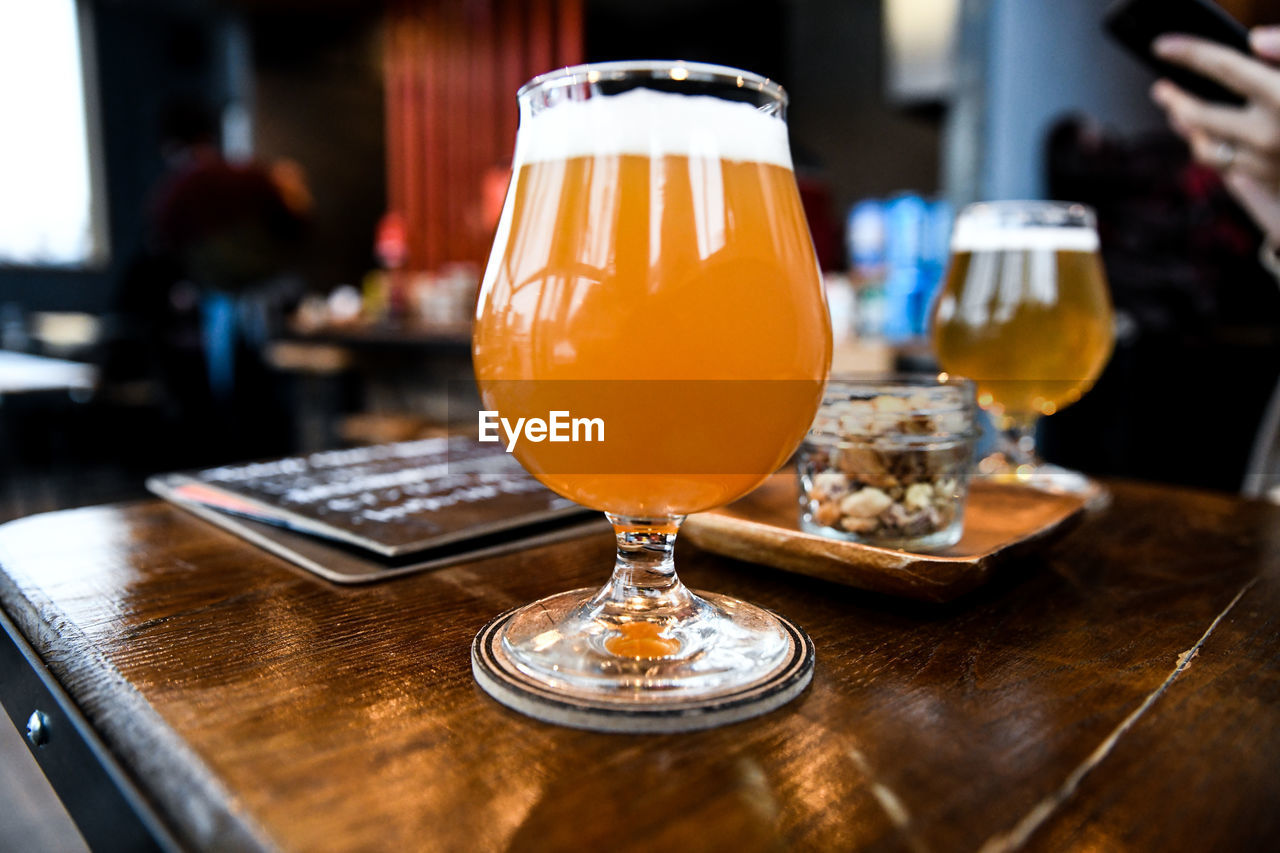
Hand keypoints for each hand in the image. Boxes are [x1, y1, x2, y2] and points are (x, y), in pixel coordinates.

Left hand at [1151, 27, 1279, 239]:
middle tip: (1161, 88)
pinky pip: (1223, 165)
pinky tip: (1201, 135)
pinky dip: (1208, 147)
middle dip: (1175, 99)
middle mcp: (1271, 133)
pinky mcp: (1268, 180)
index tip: (1162, 45)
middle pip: (1200, 115)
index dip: (1191, 53)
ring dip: (1186, 128)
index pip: (1226, 67)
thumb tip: (1255, 40)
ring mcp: (1266, 161)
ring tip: (1176, 111)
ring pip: (1205, 147)